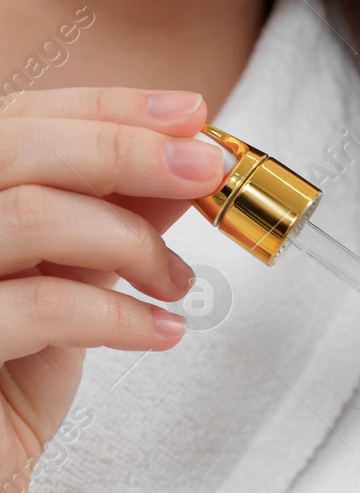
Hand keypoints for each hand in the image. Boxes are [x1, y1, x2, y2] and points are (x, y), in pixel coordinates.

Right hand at [0, 87, 228, 492]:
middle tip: (208, 169)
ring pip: (32, 216)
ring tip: (177, 284)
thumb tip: (183, 163)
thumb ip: (109, 220)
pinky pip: (41, 307)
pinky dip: (119, 313)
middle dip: (128, 150)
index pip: (19, 121)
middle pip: (18, 150)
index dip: (107, 109)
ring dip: (132, 241)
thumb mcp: (68, 284)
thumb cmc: (6, 383)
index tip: (193, 115)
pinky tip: (161, 332)